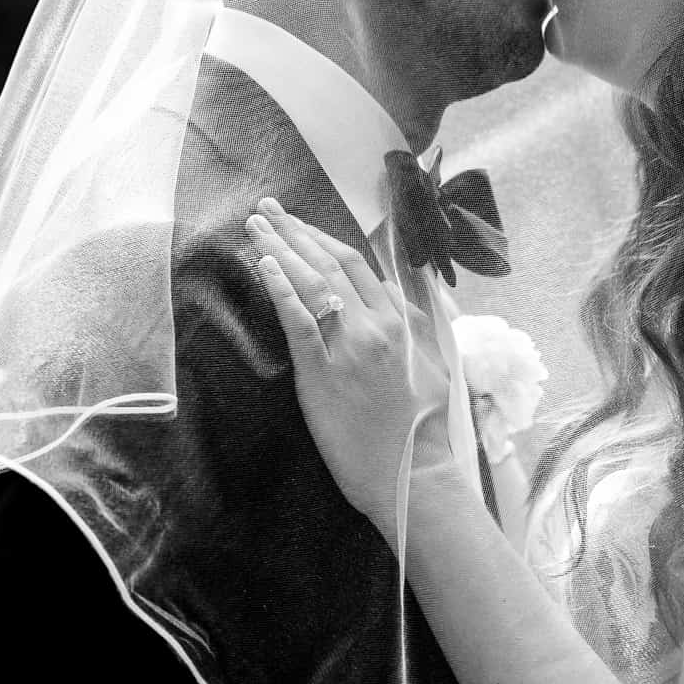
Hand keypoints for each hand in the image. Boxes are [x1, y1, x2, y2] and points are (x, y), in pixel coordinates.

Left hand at [247, 199, 453, 538]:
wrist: (412, 474)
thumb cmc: (420, 428)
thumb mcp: (429, 365)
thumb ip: (414, 323)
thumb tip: (395, 292)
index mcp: (400, 321)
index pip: (356, 265)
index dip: (321, 238)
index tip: (296, 221)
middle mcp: (376, 325)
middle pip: (330, 263)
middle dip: (294, 231)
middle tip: (264, 209)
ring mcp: (350, 347)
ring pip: (312, 283)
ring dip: (279, 249)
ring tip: (254, 226)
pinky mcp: (324, 372)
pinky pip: (300, 320)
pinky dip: (281, 288)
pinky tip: (264, 265)